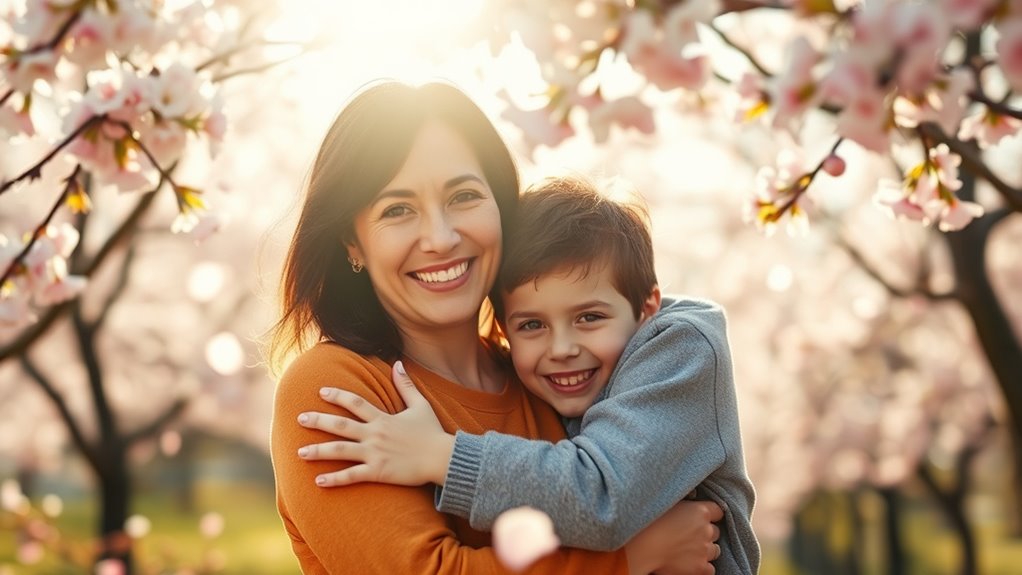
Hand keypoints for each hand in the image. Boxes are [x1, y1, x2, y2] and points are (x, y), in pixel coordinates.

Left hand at [296, 361, 454, 486]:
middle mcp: (375, 434)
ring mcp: (375, 453)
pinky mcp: (379, 472)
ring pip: (341, 450)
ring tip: (299, 452)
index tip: (320, 391)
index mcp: (383, 418)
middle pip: (340, 425)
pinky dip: (335, 479)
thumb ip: (406, 385)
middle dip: (318, 421)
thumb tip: (398, 363)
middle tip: (299, 418)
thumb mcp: (420, 405)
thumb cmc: (433, 433)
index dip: (337, 396)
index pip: (355, 403)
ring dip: (319, 451)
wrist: (443, 458)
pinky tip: (318, 482)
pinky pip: (352, 476)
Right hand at [624, 500, 722, 574]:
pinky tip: (689, 563)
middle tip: (688, 535)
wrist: (642, 546)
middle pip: (715, 531)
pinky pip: (710, 568)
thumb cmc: (649, 521)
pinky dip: (702, 566)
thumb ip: (684, 502)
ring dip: (705, 549)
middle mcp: (706, 530)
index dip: (709, 515)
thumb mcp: (668, 503)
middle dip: (705, 533)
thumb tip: (689, 497)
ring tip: (688, 550)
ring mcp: (705, 550)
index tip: (700, 518)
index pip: (717, 511)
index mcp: (700, 511)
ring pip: (714, 550)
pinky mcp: (701, 568)